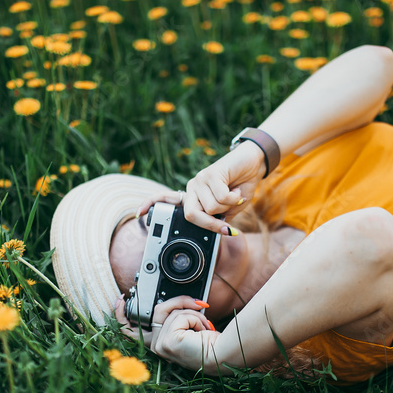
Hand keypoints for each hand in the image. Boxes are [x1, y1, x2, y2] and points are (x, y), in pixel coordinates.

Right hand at [114, 294, 219, 368]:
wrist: (222, 355)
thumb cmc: (210, 344)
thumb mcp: (186, 325)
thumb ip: (173, 316)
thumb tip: (174, 301)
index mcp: (158, 344)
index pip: (130, 330)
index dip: (120, 314)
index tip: (120, 299)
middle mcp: (156, 347)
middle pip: (157, 310)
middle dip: (179, 302)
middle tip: (198, 304)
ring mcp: (159, 346)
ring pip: (172, 311)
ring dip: (193, 314)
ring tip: (205, 326)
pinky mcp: (167, 341)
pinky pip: (179, 316)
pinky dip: (195, 319)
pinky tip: (202, 331)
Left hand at [136, 140, 265, 235]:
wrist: (254, 163)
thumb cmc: (241, 186)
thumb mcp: (230, 209)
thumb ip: (219, 219)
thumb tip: (215, 230)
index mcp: (192, 196)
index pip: (166, 200)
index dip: (152, 205)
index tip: (138, 214)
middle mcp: (192, 188)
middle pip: (192, 215)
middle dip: (210, 225)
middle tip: (226, 228)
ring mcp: (199, 180)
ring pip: (211, 208)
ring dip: (229, 206)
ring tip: (234, 195)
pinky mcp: (210, 174)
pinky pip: (221, 198)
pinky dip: (234, 199)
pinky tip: (237, 190)